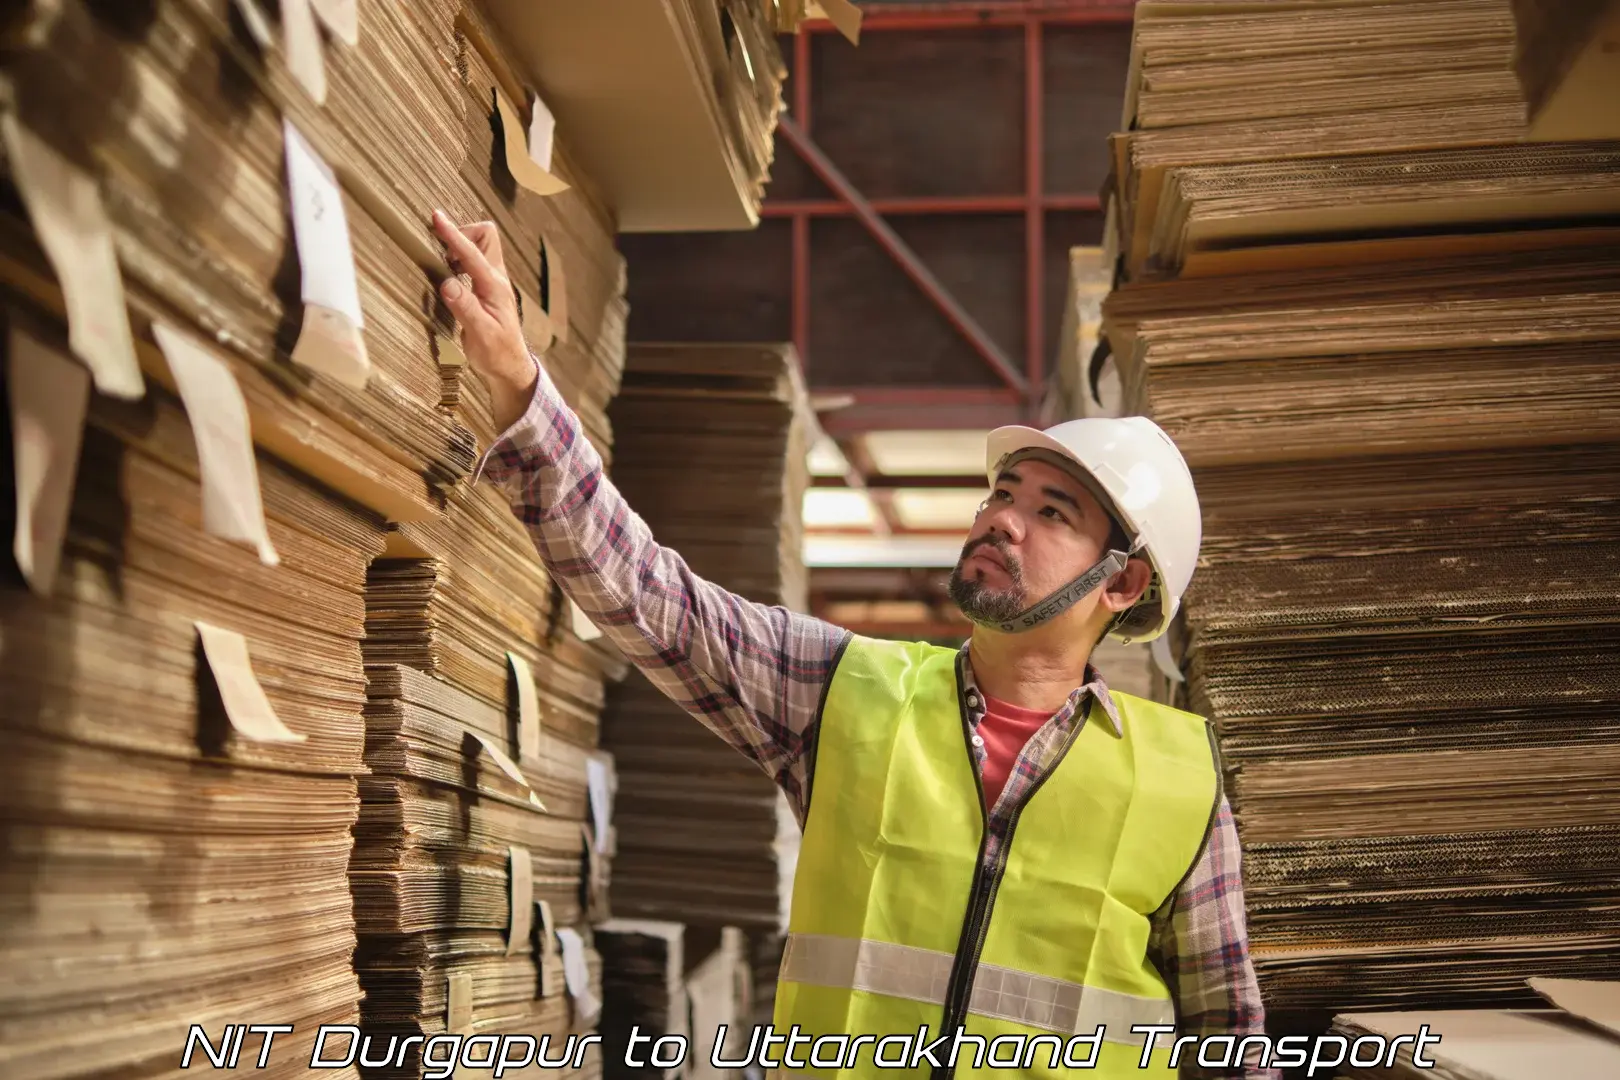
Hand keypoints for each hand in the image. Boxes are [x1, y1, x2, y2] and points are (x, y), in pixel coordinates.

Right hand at [431, 209, 537, 433]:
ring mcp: (493, 282)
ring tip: (441, 261)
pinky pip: (474, 261)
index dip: (454, 234)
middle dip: (462, 233)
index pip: (472, 253)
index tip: (437, 218)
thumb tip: (448, 282)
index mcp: (494, 286)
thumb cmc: (496, 353)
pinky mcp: (487, 288)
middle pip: (485, 236)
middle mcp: (496, 279)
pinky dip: (459, 258)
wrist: (510, 367)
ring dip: (460, 245)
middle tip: (440, 248)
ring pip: (481, 247)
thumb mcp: (480, 334)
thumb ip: (465, 307)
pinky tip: (448, 273)